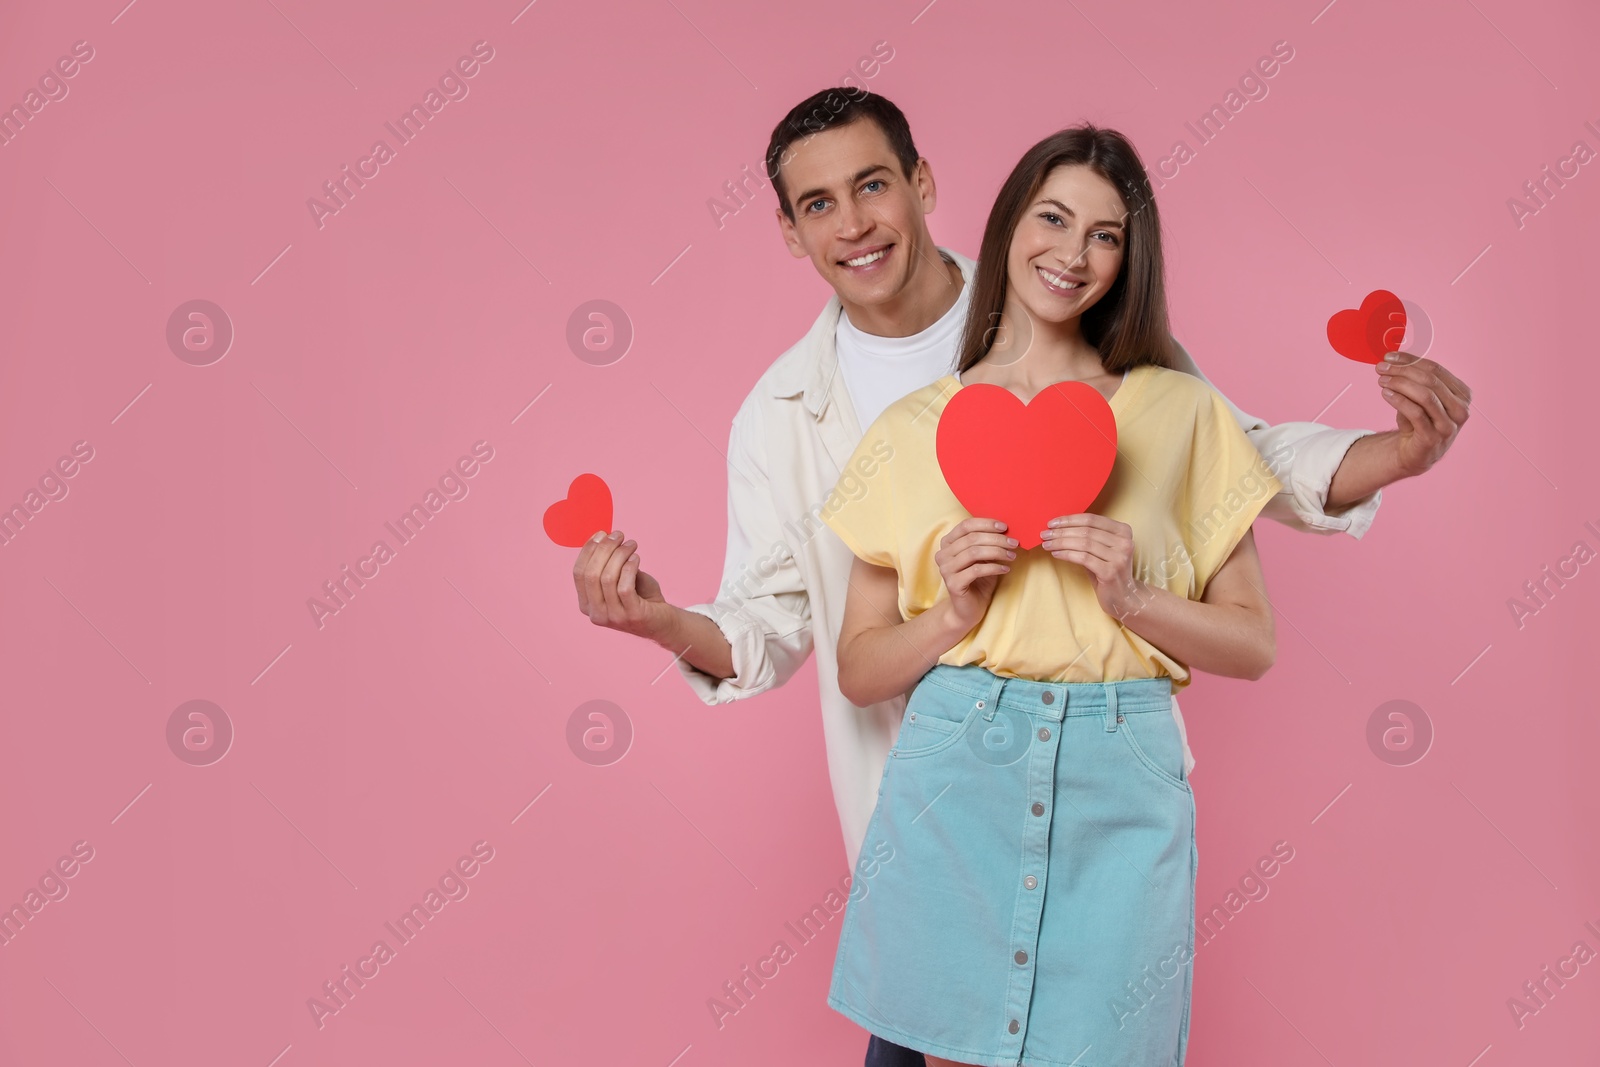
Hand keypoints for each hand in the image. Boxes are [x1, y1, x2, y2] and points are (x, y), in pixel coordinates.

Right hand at [572, 529, 667, 637]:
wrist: (662, 622)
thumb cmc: (641, 597)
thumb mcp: (619, 580)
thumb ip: (609, 564)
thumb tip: (604, 538)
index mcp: (586, 605)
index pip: (578, 573)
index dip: (588, 550)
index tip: (601, 533)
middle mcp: (596, 614)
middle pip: (591, 574)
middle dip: (604, 549)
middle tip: (619, 535)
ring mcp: (614, 617)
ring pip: (608, 578)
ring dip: (620, 554)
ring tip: (632, 544)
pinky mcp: (633, 616)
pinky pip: (625, 586)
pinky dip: (629, 568)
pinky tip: (636, 558)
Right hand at [933, 517, 1015, 633]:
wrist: (968, 609)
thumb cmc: (978, 581)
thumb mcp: (983, 558)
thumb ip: (987, 543)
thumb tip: (1006, 530)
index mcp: (947, 543)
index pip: (965, 526)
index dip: (986, 524)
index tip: (1004, 527)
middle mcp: (943, 554)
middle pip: (972, 538)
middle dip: (997, 539)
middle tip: (1014, 543)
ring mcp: (946, 569)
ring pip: (974, 552)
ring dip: (997, 552)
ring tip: (1012, 556)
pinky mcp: (953, 583)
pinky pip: (976, 570)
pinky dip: (994, 567)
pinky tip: (1005, 569)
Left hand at [1040, 514, 1148, 619]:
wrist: (1124, 597)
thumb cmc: (1107, 570)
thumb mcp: (1101, 549)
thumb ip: (1088, 536)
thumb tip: (1059, 527)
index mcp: (1123, 530)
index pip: (1091, 519)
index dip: (1069, 520)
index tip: (1052, 523)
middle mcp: (1124, 542)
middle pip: (1086, 531)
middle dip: (1061, 532)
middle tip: (1045, 534)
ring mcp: (1119, 557)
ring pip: (1083, 543)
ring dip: (1061, 542)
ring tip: (1047, 544)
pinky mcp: (1110, 572)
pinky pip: (1083, 558)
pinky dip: (1067, 554)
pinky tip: (1056, 554)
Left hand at [1374, 353, 1470, 476]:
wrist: (1415, 453)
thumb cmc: (1418, 421)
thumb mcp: (1419, 398)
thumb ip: (1413, 380)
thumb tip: (1392, 360)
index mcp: (1462, 395)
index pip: (1436, 369)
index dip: (1411, 360)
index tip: (1389, 356)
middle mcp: (1460, 409)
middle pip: (1430, 380)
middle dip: (1403, 370)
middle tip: (1382, 367)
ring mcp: (1448, 425)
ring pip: (1425, 395)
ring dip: (1400, 384)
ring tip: (1382, 380)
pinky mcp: (1432, 438)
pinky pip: (1416, 413)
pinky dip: (1399, 400)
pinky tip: (1385, 394)